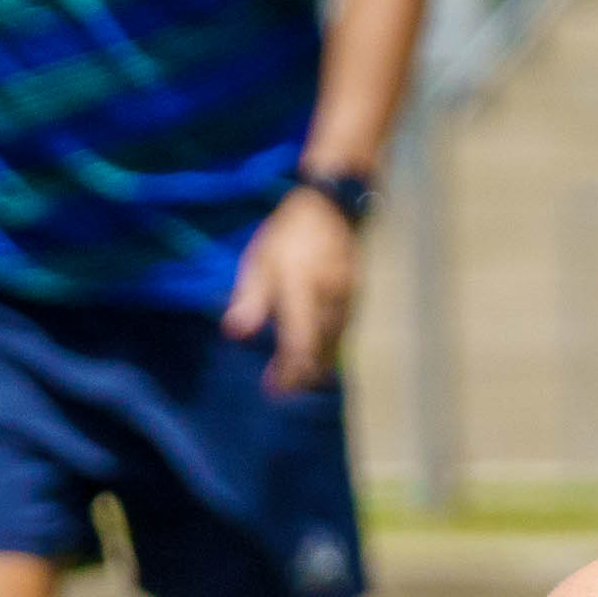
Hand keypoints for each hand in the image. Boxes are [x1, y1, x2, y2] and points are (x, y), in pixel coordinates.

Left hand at [229, 186, 362, 395]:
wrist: (335, 205)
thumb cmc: (291, 233)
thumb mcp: (261, 259)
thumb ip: (250, 298)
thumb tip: (235, 333)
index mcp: (303, 288)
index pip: (300, 342)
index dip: (288, 372)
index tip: (273, 391)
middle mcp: (331, 298)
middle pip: (321, 350)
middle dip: (301, 373)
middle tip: (282, 387)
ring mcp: (352, 298)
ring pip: (337, 343)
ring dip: (318, 362)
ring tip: (298, 374)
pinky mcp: (363, 297)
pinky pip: (347, 330)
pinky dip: (331, 346)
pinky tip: (319, 350)